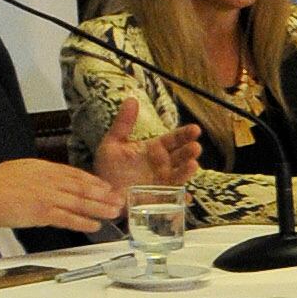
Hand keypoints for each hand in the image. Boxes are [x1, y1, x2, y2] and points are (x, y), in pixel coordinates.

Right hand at [0, 157, 125, 234]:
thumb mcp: (20, 169)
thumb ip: (38, 174)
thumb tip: (50, 179)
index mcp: (43, 168)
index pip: (75, 174)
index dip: (94, 181)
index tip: (106, 186)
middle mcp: (49, 180)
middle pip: (83, 187)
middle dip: (104, 194)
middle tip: (120, 199)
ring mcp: (47, 196)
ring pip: (80, 202)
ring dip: (100, 208)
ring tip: (114, 213)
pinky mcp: (42, 212)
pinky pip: (68, 218)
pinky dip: (83, 222)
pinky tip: (95, 225)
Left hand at [86, 94, 202, 192]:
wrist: (101, 192)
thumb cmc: (108, 167)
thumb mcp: (113, 143)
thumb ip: (123, 123)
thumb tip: (131, 99)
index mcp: (155, 149)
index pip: (174, 139)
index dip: (185, 134)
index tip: (195, 130)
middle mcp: (163, 165)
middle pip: (181, 156)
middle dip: (190, 152)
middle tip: (195, 147)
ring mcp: (163, 182)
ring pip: (180, 175)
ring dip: (187, 171)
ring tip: (193, 165)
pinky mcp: (160, 199)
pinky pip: (173, 199)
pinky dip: (181, 199)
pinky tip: (186, 198)